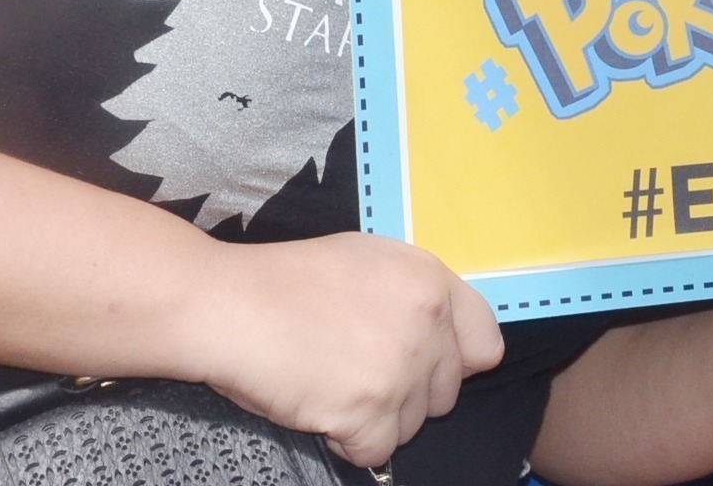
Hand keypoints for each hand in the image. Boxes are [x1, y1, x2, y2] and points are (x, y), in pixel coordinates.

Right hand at [189, 231, 503, 467]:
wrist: (227, 305)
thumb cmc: (284, 281)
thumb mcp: (364, 260)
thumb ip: (411, 295)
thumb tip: (439, 337)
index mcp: (429, 279)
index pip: (485, 343)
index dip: (452, 361)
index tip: (421, 364)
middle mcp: (427, 323)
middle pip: (446, 394)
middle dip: (406, 394)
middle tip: (353, 371)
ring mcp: (400, 369)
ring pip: (411, 426)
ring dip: (374, 419)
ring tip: (328, 382)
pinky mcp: (369, 412)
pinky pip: (376, 452)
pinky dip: (346, 442)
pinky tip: (317, 406)